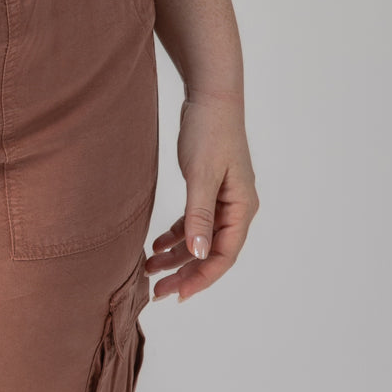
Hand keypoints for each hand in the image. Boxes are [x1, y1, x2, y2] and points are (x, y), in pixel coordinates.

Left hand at [147, 90, 258, 302]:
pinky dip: (176, 234)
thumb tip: (198, 253)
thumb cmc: (209, 132)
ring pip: (200, 238)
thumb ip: (198, 215)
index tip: (177, 295)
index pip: (223, 255)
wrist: (210, 97)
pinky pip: (194, 221)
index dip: (200, 278)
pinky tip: (156, 244)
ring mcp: (224, 199)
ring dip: (177, 255)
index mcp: (242, 209)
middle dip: (185, 273)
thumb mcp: (201, 175)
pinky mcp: (209, 189)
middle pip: (212, 252)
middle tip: (157, 292)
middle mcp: (236, 208)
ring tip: (149, 271)